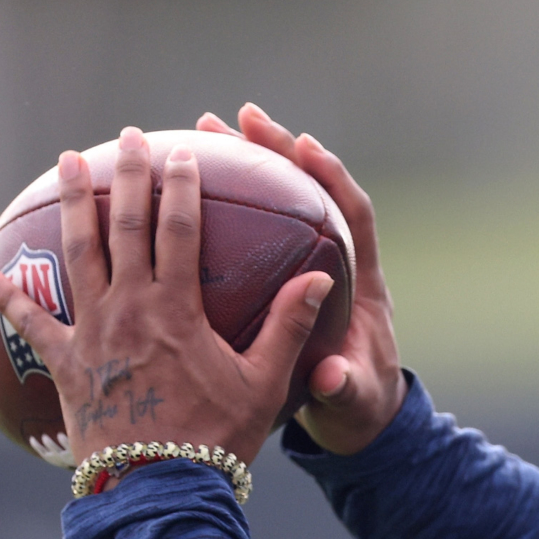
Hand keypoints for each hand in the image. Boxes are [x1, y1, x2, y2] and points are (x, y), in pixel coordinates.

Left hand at [0, 128, 333, 468]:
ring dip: (74, 205)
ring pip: (78, 254)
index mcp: (177, 310)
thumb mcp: (265, 384)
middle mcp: (129, 310)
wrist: (160, 488)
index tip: (184, 154)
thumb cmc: (218, 439)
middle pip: (125, 228)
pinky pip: (31, 324)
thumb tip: (319, 279)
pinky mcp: (66, 365)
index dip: (182, 188)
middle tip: (126, 138)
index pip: (179, 231)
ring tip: (68, 163)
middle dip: (127, 177)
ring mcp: (92, 334)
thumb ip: (288, 327)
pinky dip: (10, 297)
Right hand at [197, 104, 404, 454]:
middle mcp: (334, 262)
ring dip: (242, 164)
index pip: (353, 214)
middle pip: (308, 190)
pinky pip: (248, 228)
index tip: (305, 145)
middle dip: (276, 150)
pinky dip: (220, 204)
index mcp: (362, 284)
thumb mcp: (349, 400)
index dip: (332, 178)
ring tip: (202, 130)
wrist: (351, 420)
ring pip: (274, 201)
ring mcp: (302, 265)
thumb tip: (331, 375)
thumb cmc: (356, 406)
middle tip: (240, 118)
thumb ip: (342, 386)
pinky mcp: (276, 275)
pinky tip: (176, 187)